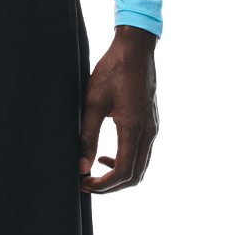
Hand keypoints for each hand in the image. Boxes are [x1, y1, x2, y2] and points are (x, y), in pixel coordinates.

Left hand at [79, 26, 158, 195]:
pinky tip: (106, 156)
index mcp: (133, 128)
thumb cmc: (113, 70)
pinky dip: (126, 163)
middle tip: (87, 183)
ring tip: (94, 173)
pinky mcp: (151, 123)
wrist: (136, 48)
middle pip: (135, 176)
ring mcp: (153, 128)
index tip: (83, 183)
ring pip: (140, 167)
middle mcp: (148, 132)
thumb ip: (87, 135)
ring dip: (119, 176)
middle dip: (111, 186)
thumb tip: (80, 165)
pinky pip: (142, 153)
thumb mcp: (93, 102)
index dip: (103, 185)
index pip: (123, 172)